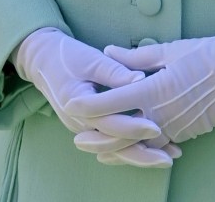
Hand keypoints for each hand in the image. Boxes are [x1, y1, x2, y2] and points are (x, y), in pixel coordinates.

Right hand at [13, 27, 177, 166]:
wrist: (43, 61)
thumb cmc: (69, 56)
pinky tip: (152, 149)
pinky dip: (130, 147)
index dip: (134, 126)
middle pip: (114, 145)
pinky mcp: (89, 127)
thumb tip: (141, 79)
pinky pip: (111, 142)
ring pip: (113, 149)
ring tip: (168, 157)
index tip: (158, 128)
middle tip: (171, 155)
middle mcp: (80, 124)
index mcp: (78, 105)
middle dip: (143, 153)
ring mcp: (83, 128)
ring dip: (140, 154)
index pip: (110, 123)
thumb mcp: (92, 59)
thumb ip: (115, 71)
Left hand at [73, 30, 214, 144]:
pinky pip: (156, 145)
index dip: (90, 105)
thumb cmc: (210, 54)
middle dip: (96, 137)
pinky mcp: (185, 133)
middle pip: (119, 133)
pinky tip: (129, 148)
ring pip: (137, 145)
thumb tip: (108, 52)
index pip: (112, 102)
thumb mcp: (171, 49)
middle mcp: (160, 113)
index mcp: (154, 88)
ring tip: (96, 150)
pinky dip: (139, 148)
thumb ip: (136, 57)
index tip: (72, 104)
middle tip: (77, 138)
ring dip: (115, 149)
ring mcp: (173, 127)